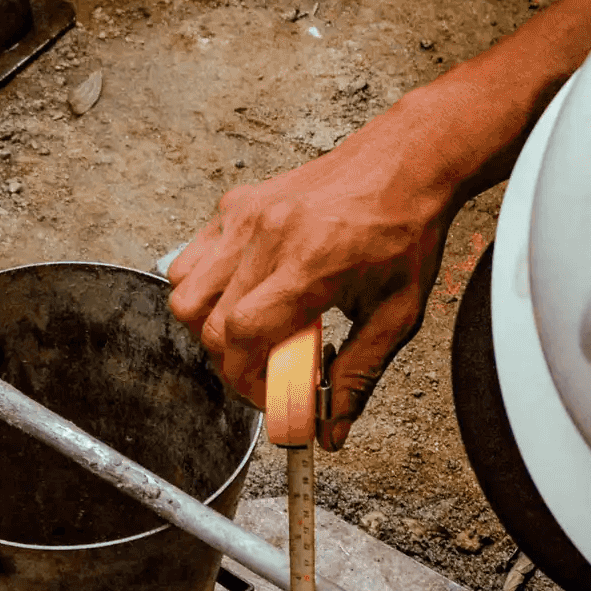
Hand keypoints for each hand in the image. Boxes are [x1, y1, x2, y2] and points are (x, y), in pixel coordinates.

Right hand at [166, 83, 477, 448]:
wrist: (405, 163)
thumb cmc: (405, 231)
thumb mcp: (397, 313)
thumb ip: (361, 373)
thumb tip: (333, 426)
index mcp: (309, 264)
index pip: (240, 335)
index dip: (244, 379)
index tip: (268, 394)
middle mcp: (267, 236)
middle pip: (203, 320)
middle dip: (227, 361)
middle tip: (263, 369)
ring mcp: (245, 216)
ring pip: (184, 290)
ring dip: (206, 325)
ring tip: (251, 330)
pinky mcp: (236, 204)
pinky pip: (192, 257)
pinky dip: (203, 287)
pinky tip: (243, 293)